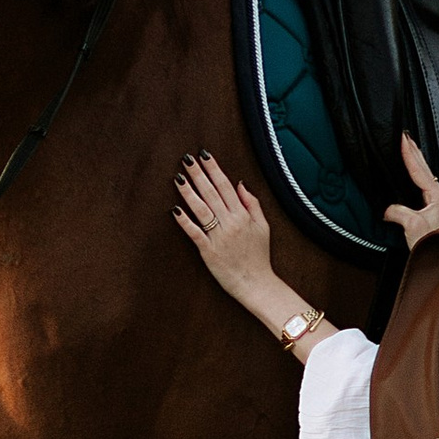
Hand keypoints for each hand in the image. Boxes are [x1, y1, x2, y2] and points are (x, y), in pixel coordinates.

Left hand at [173, 155, 281, 304]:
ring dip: (189, 193)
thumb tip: (240, 184)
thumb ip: (253, 204)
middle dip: (198, 174)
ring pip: (201, 210)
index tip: (204, 155)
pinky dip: (185, 222)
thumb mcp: (263, 227)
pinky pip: (195, 233)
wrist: (256, 284)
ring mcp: (219, 237)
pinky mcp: (209, 252)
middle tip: (186, 159)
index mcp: (243, 215)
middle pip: (211, 193)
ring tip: (178, 178)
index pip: (225, 186)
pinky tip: (175, 210)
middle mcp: (230, 223)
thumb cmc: (259, 256)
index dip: (214, 169)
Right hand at [382, 134, 438, 249]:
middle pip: (424, 167)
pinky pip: (424, 183)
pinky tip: (413, 171)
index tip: (403, 139)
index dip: (409, 153)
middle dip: (414, 150)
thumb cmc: (431, 245)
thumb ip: (397, 211)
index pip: (419, 169)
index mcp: (437, 195)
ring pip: (425, 174)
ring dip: (416, 160)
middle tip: (406, 135)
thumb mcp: (411, 225)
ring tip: (409, 147)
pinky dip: (417, 172)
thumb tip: (388, 208)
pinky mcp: (434, 208)